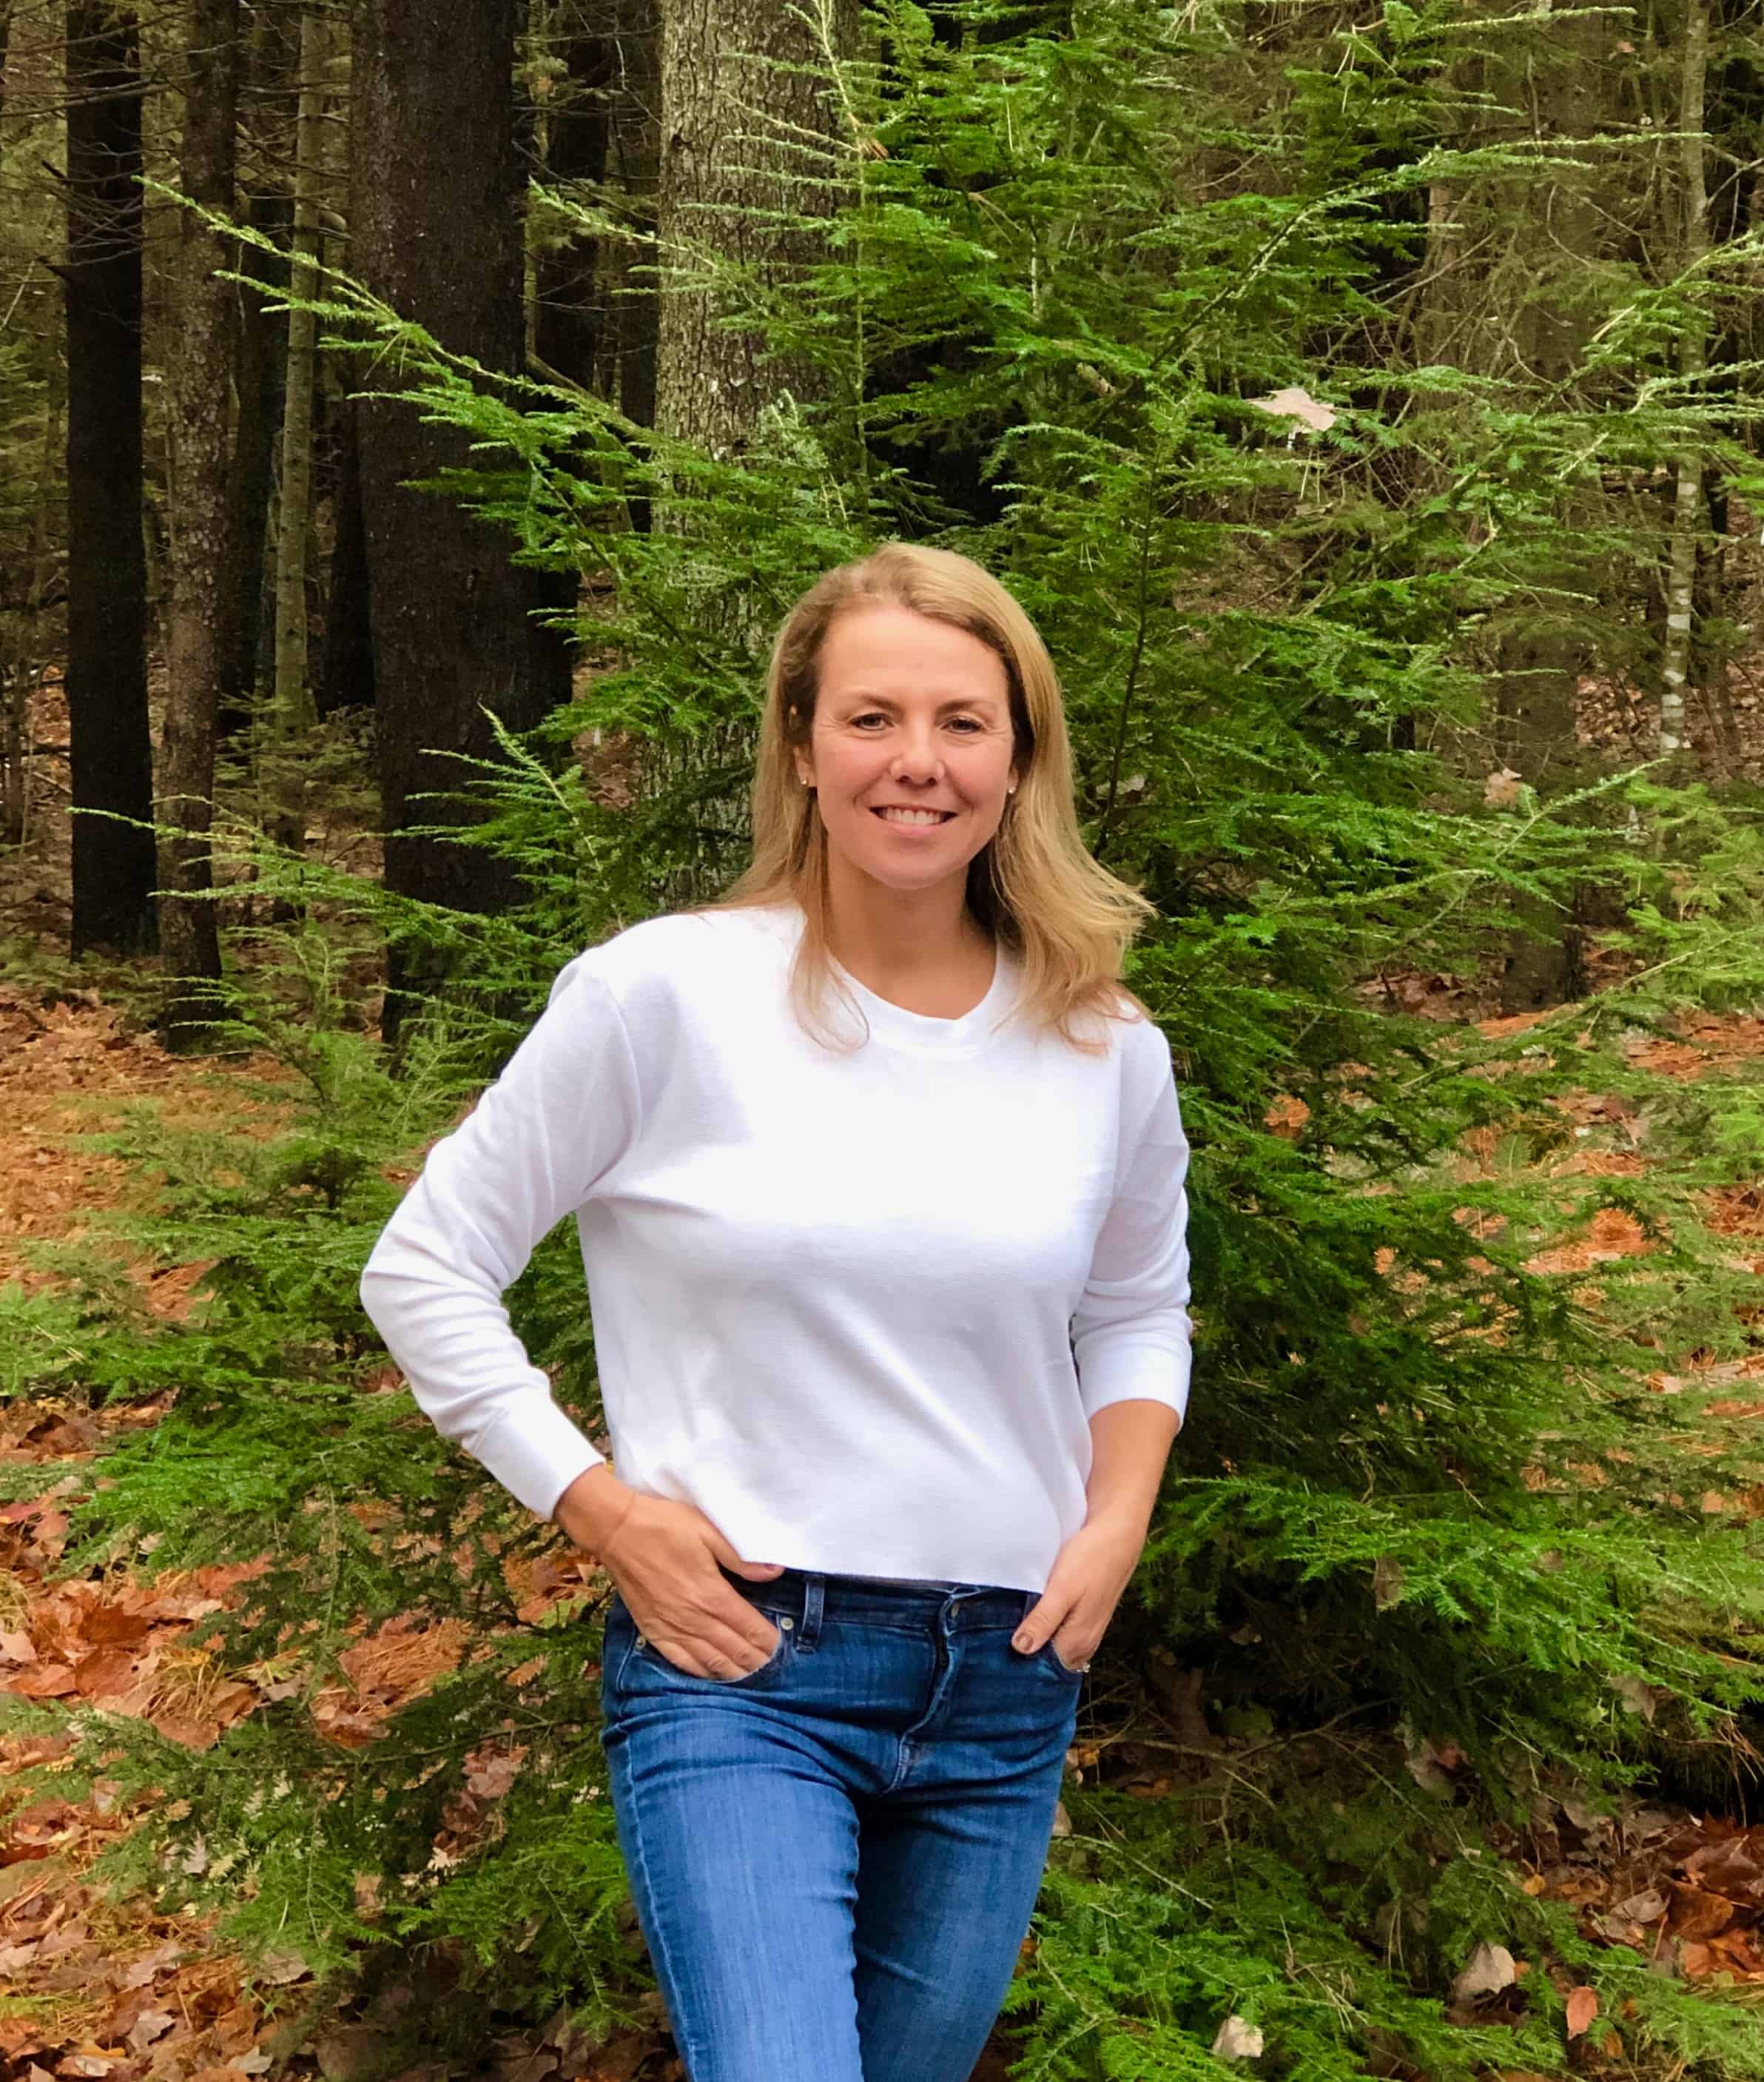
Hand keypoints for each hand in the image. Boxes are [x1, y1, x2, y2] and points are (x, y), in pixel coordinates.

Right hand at [559, 1472, 784, 1679]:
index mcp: (711, 1593)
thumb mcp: (708, 1531)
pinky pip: (680, 1661)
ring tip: (750, 1677)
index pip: (748, 1628)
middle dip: (755, 1661)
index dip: (767, 1641)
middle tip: (772, 1666)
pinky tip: (711, 1675)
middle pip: (732, 1649)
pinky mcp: (652, 1630)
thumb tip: (775, 1572)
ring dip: (732, 1671)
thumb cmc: (665, 1525)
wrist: (616, 1530)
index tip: (781, 1647)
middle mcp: (693, 1618)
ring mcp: (671, 1628)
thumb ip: (741, 1558)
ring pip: (709, 1661)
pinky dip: (700, 1671)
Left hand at [1012, 1514, 1145, 1672]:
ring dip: (1036, 1638)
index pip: (1043, 1669)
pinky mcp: (1086, 1616)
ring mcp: (1087, 1630)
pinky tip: (1031, 1614)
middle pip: (1049, 1660)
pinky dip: (1046, 1627)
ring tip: (1007, 1627)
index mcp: (1077, 1643)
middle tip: (996, 1640)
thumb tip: (1020, 1649)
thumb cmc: (1091, 1558)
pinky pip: (1061, 1631)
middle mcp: (1085, 1643)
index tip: (997, 1654)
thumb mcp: (1062, 1589)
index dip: (1020, 1663)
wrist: (1119, 1534)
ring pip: (1055, 1645)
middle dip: (1026, 1653)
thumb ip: (1043, 1621)